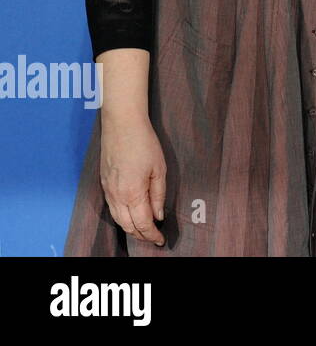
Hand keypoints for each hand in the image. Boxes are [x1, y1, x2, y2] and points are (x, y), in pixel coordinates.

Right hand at [100, 116, 167, 245]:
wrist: (122, 125)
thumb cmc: (144, 144)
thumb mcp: (159, 169)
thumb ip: (158, 195)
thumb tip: (158, 215)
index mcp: (132, 194)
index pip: (142, 223)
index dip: (152, 235)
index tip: (161, 240)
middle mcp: (116, 196)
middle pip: (127, 226)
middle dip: (141, 235)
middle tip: (154, 238)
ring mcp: (107, 190)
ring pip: (117, 219)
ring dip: (130, 228)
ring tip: (144, 231)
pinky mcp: (104, 184)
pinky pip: (112, 208)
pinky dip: (122, 217)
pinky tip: (131, 215)